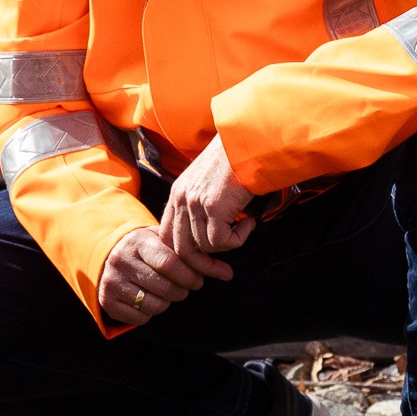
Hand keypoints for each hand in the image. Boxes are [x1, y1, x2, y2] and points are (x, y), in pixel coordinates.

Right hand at [97, 226, 210, 329]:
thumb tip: (227, 273)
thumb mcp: (165, 242)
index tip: (197, 280)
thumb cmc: (149, 249)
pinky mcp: (106, 300)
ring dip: (166, 303)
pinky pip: (138, 318)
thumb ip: (194, 254)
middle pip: (164, 287)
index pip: (169, 263)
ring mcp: (111, 281)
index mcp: (138, 241)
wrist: (110, 253)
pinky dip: (149, 314)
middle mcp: (121, 260)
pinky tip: (149, 299)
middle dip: (181, 291)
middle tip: (184, 288)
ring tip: (165, 293)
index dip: (189, 276)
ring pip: (153, 305)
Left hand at [160, 143, 255, 276]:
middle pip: (181, 249)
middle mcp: (181, 199)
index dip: (182, 256)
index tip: (200, 266)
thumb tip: (208, 241)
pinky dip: (239, 238)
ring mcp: (195, 203)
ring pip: (205, 246)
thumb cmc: (235, 162)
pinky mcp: (213, 206)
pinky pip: (222, 241)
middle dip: (203, 267)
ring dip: (228, 245)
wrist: (249, 142)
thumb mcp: (208, 184)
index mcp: (177, 195)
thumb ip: (201, 207)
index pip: (167, 237)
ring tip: (244, 226)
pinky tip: (249, 221)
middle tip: (223, 273)